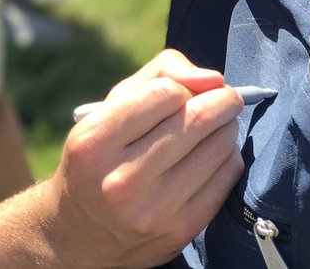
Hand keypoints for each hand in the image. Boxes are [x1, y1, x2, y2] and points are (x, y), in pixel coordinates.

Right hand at [42, 50, 245, 267]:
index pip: (165, 93)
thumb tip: (213, 79)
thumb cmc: (101, 155)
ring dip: (228, 127)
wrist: (81, 234)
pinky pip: (227, 178)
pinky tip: (213, 156)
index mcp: (97, 142)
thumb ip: (160, 74)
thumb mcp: (110, 107)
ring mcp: (154, 209)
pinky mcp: (181, 230)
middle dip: (223, 99)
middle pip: (198, 119)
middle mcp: (123, 179)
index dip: (183, 85)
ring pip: (219, 147)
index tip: (185, 91)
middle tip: (226, 97)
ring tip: (219, 125)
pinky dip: (228, 158)